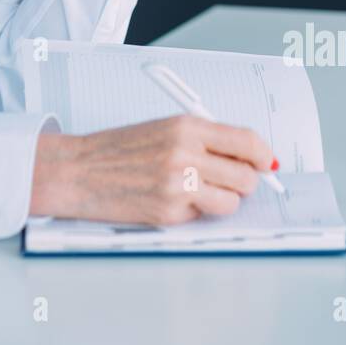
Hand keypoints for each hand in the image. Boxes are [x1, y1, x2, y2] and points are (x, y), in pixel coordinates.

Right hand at [30, 115, 274, 226]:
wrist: (79, 170)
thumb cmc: (118, 149)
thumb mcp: (163, 129)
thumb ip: (204, 139)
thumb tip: (246, 158)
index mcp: (187, 127)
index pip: (247, 141)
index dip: (263, 155)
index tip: (266, 162)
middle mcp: (186, 154)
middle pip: (246, 177)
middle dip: (244, 182)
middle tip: (229, 180)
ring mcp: (178, 186)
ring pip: (231, 202)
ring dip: (222, 200)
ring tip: (199, 192)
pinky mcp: (169, 213)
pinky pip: (203, 217)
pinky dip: (196, 212)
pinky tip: (173, 200)